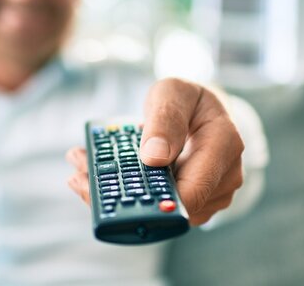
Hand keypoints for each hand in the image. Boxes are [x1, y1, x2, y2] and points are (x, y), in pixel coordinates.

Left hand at [66, 78, 244, 225]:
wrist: (199, 111)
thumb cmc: (187, 99)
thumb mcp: (173, 93)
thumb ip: (165, 119)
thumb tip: (153, 157)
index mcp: (224, 145)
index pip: (194, 189)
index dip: (155, 199)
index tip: (115, 189)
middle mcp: (223, 177)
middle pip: (171, 205)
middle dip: (122, 195)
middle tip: (78, 176)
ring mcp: (210, 195)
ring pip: (160, 210)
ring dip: (117, 195)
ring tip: (80, 172)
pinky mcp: (191, 204)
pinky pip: (157, 207)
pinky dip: (124, 193)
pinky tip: (94, 177)